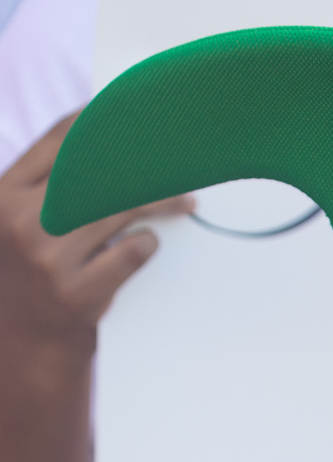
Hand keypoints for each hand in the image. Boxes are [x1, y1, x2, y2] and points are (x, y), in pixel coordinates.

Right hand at [0, 114, 191, 461]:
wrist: (28, 349)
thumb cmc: (36, 279)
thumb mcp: (27, 224)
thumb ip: (55, 186)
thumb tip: (112, 141)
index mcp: (2, 193)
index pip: (56, 140)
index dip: (101, 122)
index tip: (142, 112)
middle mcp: (17, 220)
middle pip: (96, 171)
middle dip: (144, 160)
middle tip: (184, 156)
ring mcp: (44, 258)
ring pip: (118, 210)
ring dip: (158, 203)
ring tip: (185, 200)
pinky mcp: (74, 292)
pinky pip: (130, 254)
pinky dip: (144, 247)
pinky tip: (147, 246)